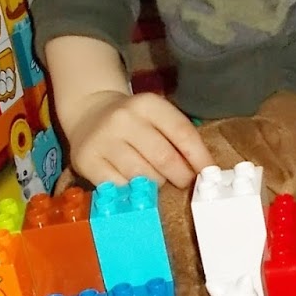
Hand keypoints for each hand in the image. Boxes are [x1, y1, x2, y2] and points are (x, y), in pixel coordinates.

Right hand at [62, 88, 212, 188]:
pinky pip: (120, 187)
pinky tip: (132, 184)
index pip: (182, 132)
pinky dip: (131, 191)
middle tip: (183, 181)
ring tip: (155, 179)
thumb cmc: (132, 122)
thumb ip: (177, 138)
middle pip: (164, 158)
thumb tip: (202, 170)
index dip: (199, 156)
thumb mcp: (155, 117)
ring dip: (155, 184)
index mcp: (146, 104)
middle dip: (180, 176)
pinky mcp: (87, 161)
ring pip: (142, 176)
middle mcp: (123, 119)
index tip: (208, 173)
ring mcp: (103, 141)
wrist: (87, 114)